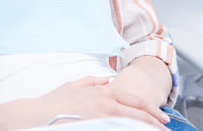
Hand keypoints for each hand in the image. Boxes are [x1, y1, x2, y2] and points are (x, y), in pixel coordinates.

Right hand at [37, 76, 169, 127]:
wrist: (40, 113)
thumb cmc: (54, 101)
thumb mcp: (73, 85)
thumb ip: (91, 82)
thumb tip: (105, 80)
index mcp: (102, 92)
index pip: (134, 100)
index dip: (151, 110)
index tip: (160, 117)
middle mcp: (106, 103)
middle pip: (139, 112)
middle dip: (155, 120)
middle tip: (165, 127)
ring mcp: (103, 117)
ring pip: (133, 123)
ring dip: (145, 127)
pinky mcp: (98, 126)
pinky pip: (121, 129)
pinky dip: (130, 130)